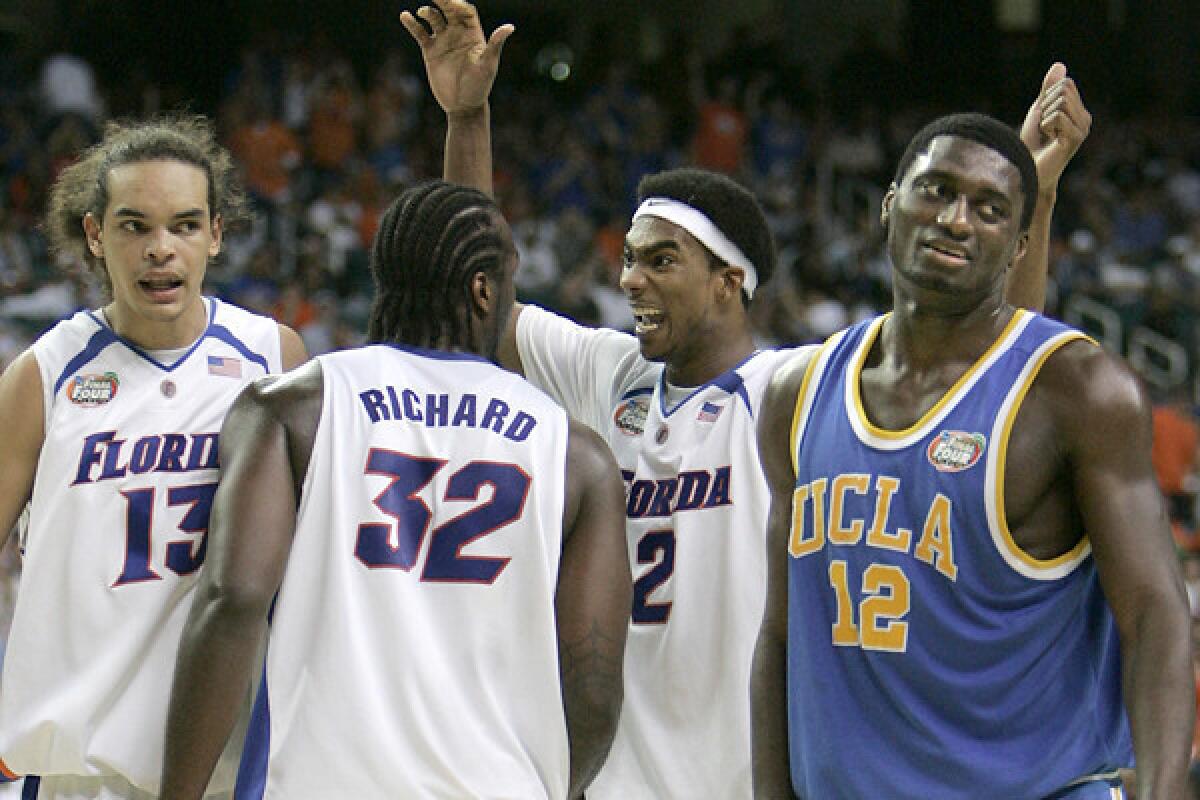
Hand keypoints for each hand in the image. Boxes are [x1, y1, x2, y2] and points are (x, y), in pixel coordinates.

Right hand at [400, 0, 513, 114]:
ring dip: (428, 12)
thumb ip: (496, 44)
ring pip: (433, 18)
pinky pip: (420, 33)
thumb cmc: (480, 87)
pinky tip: (405, 16)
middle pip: (449, 9)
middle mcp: (458, 34)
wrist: (463, 106)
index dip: (458, 3)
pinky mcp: (431, 50)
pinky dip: (412, 24)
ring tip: (423, 12)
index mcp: (473, 34)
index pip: (466, 11)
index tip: (451, 0)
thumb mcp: (488, 65)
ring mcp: (443, 41)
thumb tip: (510, 27)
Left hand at [1020, 62, 1091, 197]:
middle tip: (1045, 128)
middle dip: (1046, 106)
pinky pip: (1058, 116)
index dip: (1047, 98)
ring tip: (1047, 135)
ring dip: (1045, 117)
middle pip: (1064, 89)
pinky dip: (1046, 126)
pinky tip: (1050, 141)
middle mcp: (1086, 118)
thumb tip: (1059, 64)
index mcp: (1079, 111)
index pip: (1065, 83)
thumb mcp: (1039, 110)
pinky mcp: (1076, 138)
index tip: (1044, 119)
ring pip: (1061, 101)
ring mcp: (1083, 128)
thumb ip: (1049, 89)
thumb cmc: (1033, 143)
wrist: (1029, 170)